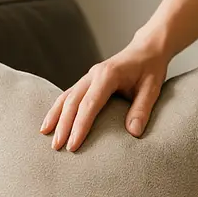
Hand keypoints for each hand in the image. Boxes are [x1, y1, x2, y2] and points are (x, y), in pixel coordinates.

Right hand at [40, 40, 169, 150]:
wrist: (147, 49)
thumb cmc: (150, 69)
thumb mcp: (152, 88)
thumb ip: (142, 109)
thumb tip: (133, 133)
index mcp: (108, 75)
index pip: (90, 104)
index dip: (80, 125)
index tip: (73, 145)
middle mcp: (93, 74)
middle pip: (72, 101)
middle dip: (63, 125)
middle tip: (57, 147)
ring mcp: (88, 76)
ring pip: (66, 97)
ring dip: (55, 116)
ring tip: (45, 135)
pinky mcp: (87, 81)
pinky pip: (68, 95)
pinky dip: (58, 108)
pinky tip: (50, 122)